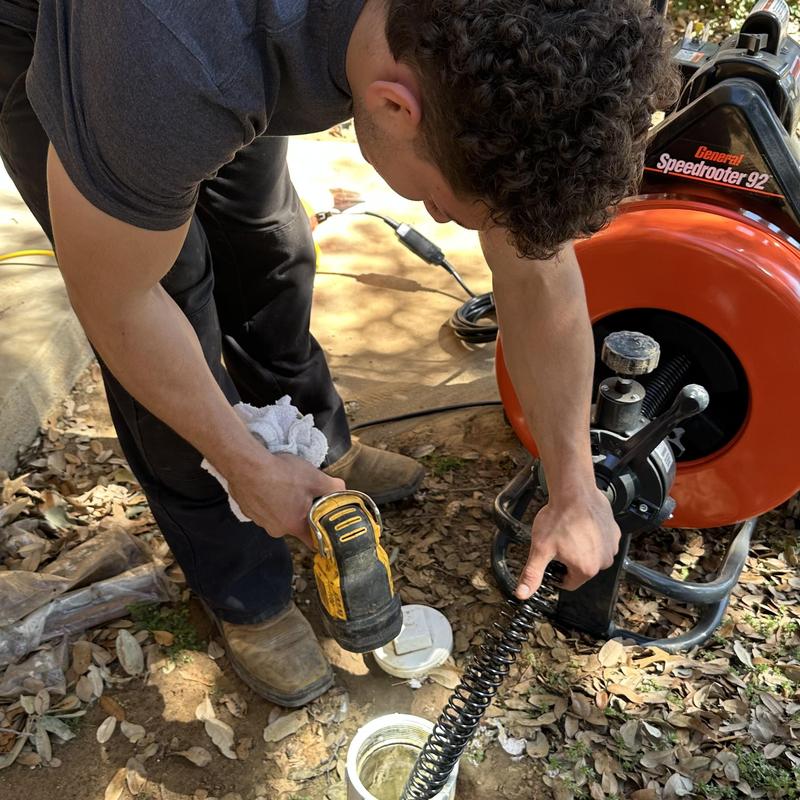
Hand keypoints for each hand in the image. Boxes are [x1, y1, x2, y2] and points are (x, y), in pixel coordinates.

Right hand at [225, 451, 344, 547]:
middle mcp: (275, 529)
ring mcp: (259, 520)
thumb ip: (333, 488)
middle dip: (303, 511)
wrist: (246, 465)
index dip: (323, 534)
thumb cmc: (281, 474)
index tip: (328, 525)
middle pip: (296, 525)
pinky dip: (268, 499)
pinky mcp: (247, 510)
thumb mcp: (315, 478)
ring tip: (285, 485)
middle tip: (306, 494)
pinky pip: (264, 508)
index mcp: (294, 526)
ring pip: (278, 515)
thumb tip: (342, 490)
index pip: (313, 541)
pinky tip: (270, 483)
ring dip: (284, 504)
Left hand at [516, 487, 619, 598]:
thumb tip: (522, 594)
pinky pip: (600, 542)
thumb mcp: (540, 549)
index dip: (556, 573)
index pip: (569, 583)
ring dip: (581, 548)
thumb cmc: (559, 518)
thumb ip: (532, 574)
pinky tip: (580, 526)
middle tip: (559, 542)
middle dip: (569, 559)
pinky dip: (591, 537)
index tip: (551, 560)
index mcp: (586, 569)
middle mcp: (603, 561)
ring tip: (569, 532)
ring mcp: (611, 546)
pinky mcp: (614, 533)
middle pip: (581, 569)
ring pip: (591, 555)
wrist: (574, 492)